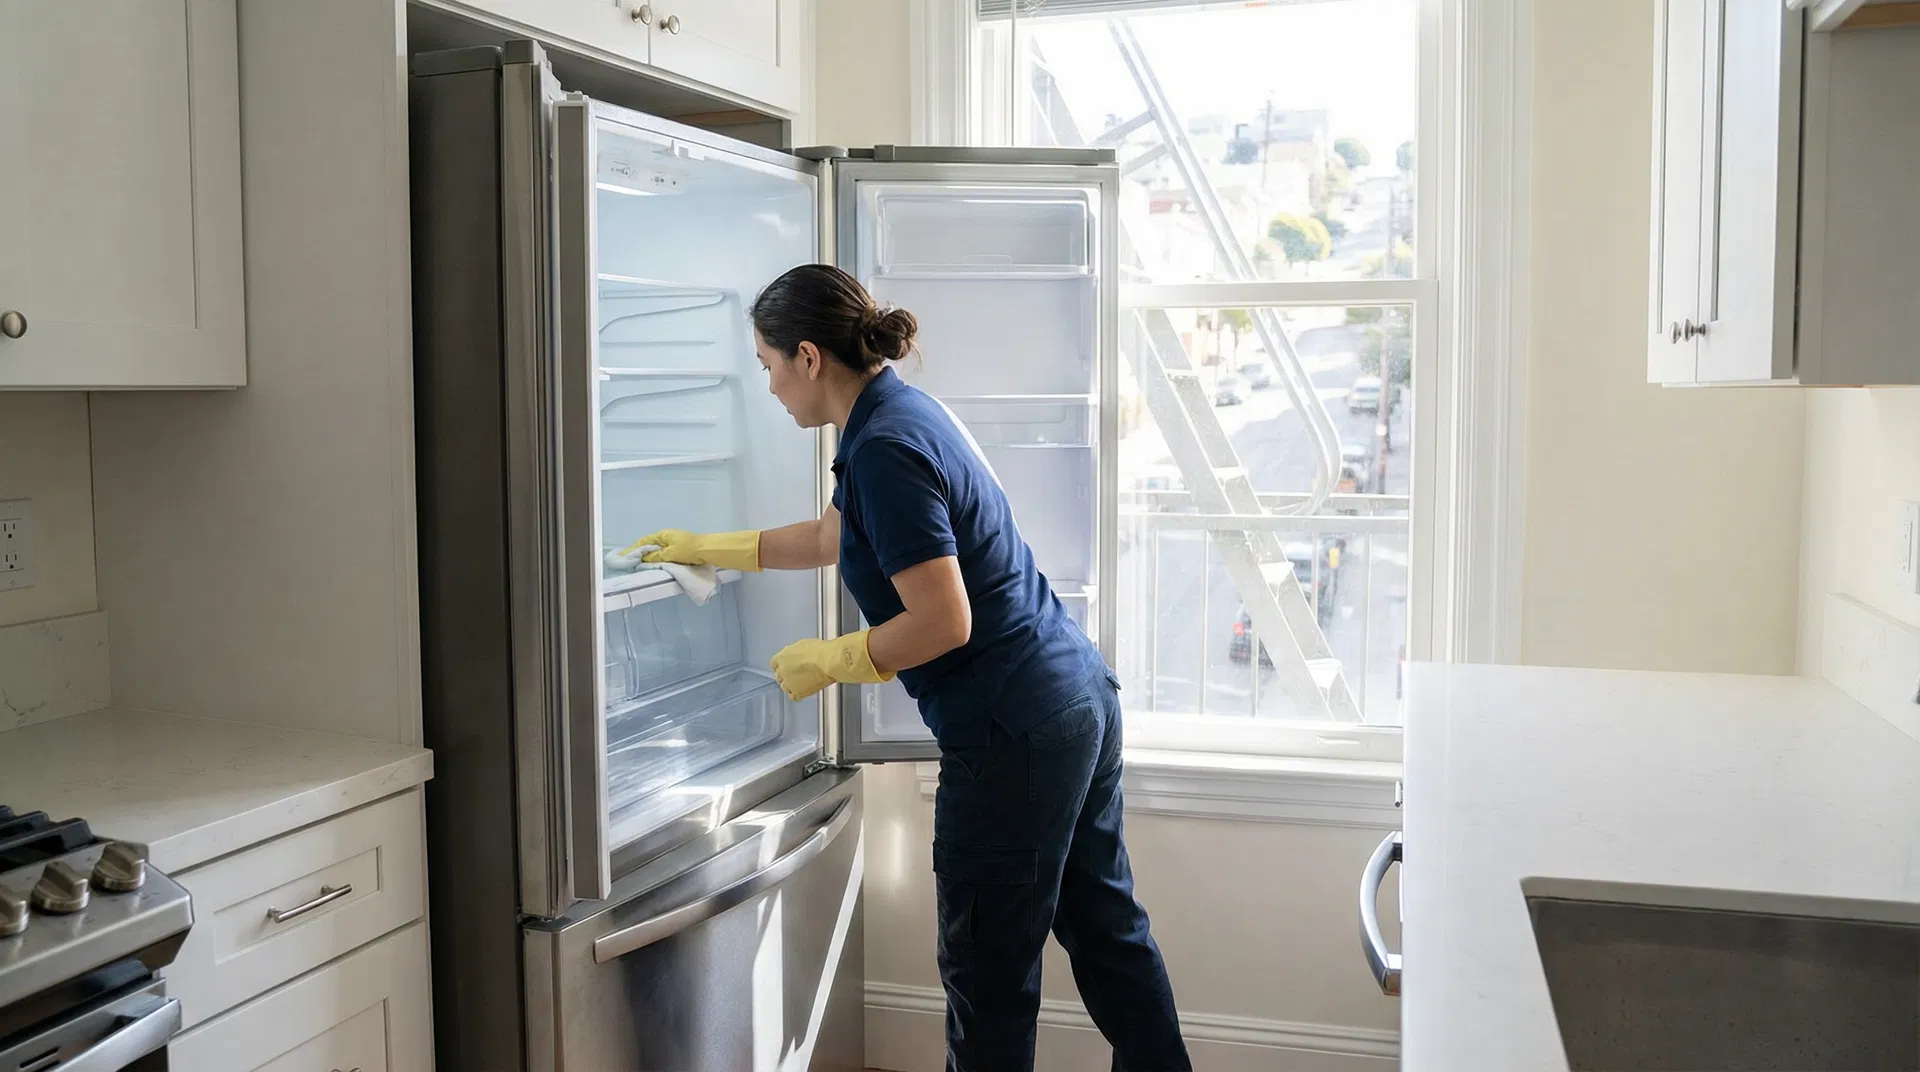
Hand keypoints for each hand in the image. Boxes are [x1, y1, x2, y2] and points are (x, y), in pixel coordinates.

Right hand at [620, 529, 760, 572]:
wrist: (708, 550)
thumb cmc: (689, 550)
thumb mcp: (670, 554)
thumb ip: (656, 557)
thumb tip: (643, 558)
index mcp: (663, 535)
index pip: (644, 542)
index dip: (633, 549)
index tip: (624, 556)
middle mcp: (667, 536)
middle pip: (650, 545)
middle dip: (640, 552)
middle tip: (630, 562)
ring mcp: (675, 541)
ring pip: (657, 549)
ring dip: (649, 556)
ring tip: (640, 564)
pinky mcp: (681, 548)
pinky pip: (665, 553)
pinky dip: (658, 557)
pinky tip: (655, 563)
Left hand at [770, 630, 893, 700]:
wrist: (828, 661)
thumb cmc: (820, 651)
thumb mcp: (803, 645)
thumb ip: (794, 652)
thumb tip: (796, 655)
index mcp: (780, 657)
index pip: (775, 664)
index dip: (783, 665)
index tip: (788, 666)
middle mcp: (781, 671)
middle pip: (779, 676)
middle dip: (787, 675)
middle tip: (797, 674)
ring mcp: (788, 683)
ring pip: (785, 687)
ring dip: (792, 685)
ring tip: (803, 682)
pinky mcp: (797, 693)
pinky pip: (793, 696)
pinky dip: (798, 694)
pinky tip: (804, 690)